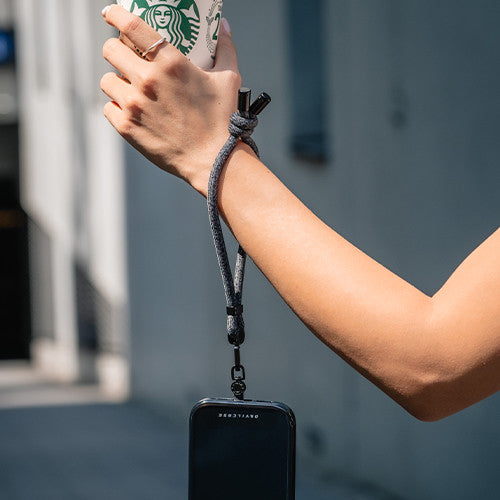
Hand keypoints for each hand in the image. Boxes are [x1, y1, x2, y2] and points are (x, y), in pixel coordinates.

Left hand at [100, 5, 241, 192]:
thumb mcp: (229, 79)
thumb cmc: (223, 120)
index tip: (110, 14)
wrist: (215, 161)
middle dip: (115, 49)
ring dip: (116, 81)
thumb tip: (224, 26)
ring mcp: (134, 105)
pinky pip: (108, 108)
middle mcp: (148, 80)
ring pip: (107, 80)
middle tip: (125, 57)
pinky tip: (131, 110)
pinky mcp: (127, 128)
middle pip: (110, 50)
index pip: (130, 25)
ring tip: (130, 88)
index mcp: (171, 63)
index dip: (115, 14)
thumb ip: (225, 49)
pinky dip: (118, 107)